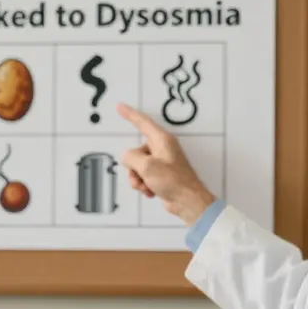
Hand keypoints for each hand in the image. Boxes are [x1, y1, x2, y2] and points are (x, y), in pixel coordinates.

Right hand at [116, 103, 215, 224]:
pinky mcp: (162, 175)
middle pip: (136, 152)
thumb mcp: (147, 167)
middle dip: (134, 168)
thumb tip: (127, 158)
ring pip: (138, 166)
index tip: (121, 107)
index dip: (130, 114)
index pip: (142, 122)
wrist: (187, 201)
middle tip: (140, 176)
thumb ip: (131, 158)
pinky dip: (144, 184)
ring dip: (138, 178)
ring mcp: (162, 162)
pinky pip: (144, 176)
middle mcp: (162, 149)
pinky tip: (152, 191)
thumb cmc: (175, 182)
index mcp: (162, 140)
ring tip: (146, 187)